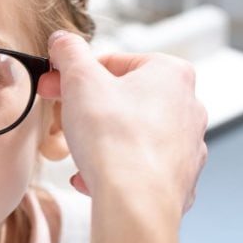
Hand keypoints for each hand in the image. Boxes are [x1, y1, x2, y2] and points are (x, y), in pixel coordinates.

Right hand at [38, 31, 206, 212]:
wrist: (136, 202)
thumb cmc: (115, 139)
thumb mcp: (80, 80)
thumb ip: (70, 53)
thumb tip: (63, 40)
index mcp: (171, 74)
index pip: (114, 62)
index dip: (75, 74)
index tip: (55, 86)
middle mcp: (188, 107)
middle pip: (125, 98)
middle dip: (88, 109)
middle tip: (60, 119)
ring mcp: (188, 145)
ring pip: (133, 134)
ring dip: (101, 140)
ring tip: (78, 152)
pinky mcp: (181, 179)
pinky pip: (141, 167)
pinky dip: (116, 170)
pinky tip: (92, 178)